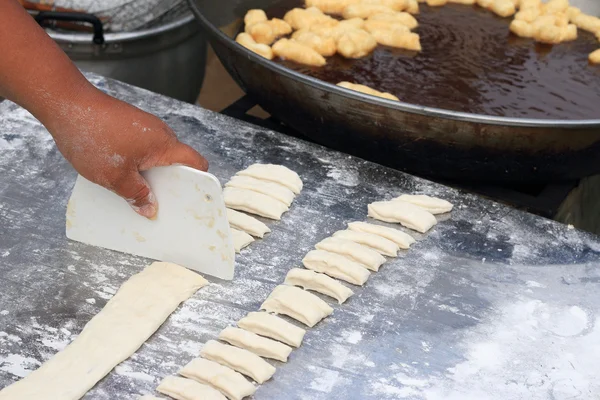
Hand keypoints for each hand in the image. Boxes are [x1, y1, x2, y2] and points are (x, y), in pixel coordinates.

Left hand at [45, 88, 207, 218]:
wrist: (65, 103)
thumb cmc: (93, 136)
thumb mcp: (115, 177)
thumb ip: (136, 194)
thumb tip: (150, 208)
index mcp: (164, 144)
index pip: (196, 162)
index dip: (197, 181)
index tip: (188, 199)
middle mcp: (159, 132)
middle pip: (175, 161)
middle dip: (166, 183)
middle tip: (154, 201)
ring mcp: (144, 126)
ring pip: (155, 155)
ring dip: (147, 173)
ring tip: (132, 189)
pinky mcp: (129, 124)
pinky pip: (140, 148)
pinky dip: (135, 162)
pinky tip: (117, 172)